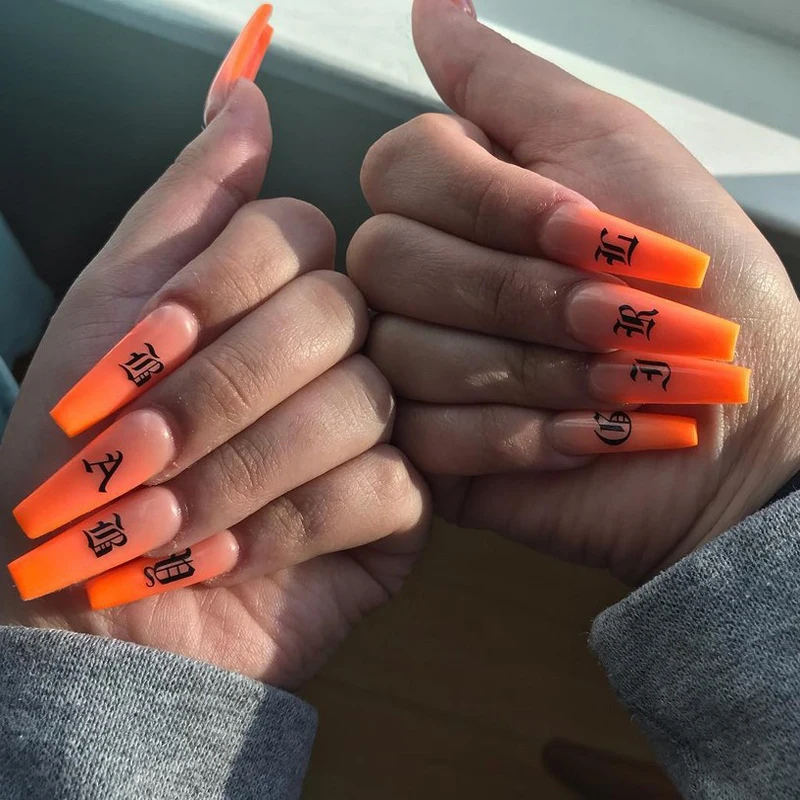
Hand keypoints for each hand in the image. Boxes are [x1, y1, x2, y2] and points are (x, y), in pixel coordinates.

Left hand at [0, 81, 429, 686]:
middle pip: (333, 317)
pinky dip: (289, 525)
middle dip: (223, 391)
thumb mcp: (111, 309)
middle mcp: (338, 351)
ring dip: (244, 468)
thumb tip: (243, 91)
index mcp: (276, 295)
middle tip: (137, 453)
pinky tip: (221, 558)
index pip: (293, 235)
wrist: (92, 602)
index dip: (219, 286)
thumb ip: (185, 204)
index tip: (142, 349)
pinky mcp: (398, 508)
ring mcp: (377, 428)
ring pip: (361, 404)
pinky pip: (385, 487)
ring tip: (163, 521)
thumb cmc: (83, 458)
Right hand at [347, 0, 799, 582]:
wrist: (741, 412)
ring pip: (405, 354)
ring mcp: (416, 363)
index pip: (400, 170)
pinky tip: (589, 435)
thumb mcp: (610, 147)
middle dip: (522, 295)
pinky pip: (428, 437)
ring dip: (537, 371)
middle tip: (619, 316)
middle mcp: (420, 279)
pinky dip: (523, 437)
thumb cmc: (699, 278)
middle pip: (389, 263)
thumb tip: (433, 4)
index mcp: (454, 199)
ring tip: (621, 384)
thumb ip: (506, 83)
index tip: (593, 227)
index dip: (494, 203)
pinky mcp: (432, 445)